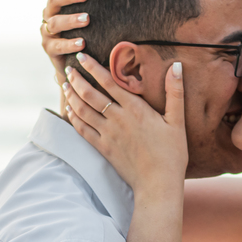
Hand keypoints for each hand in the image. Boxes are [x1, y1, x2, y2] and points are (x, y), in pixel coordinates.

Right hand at [41, 0, 88, 99]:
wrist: (74, 61)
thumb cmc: (88, 32)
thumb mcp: (92, 15)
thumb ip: (98, 1)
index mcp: (59, 1)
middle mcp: (50, 13)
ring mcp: (47, 31)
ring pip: (55, 22)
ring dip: (71, 19)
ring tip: (87, 19)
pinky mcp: (50, 49)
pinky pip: (58, 45)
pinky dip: (70, 44)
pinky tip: (82, 43)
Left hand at [64, 52, 187, 197]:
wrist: (158, 184)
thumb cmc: (171, 153)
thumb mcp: (177, 121)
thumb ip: (175, 92)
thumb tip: (176, 66)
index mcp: (136, 109)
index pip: (108, 81)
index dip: (93, 67)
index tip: (82, 57)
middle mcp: (118, 119)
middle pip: (90, 94)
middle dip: (76, 79)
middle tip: (68, 69)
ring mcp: (108, 135)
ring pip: (82, 110)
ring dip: (71, 96)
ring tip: (64, 85)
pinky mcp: (103, 149)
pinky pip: (82, 130)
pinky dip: (73, 118)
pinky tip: (69, 110)